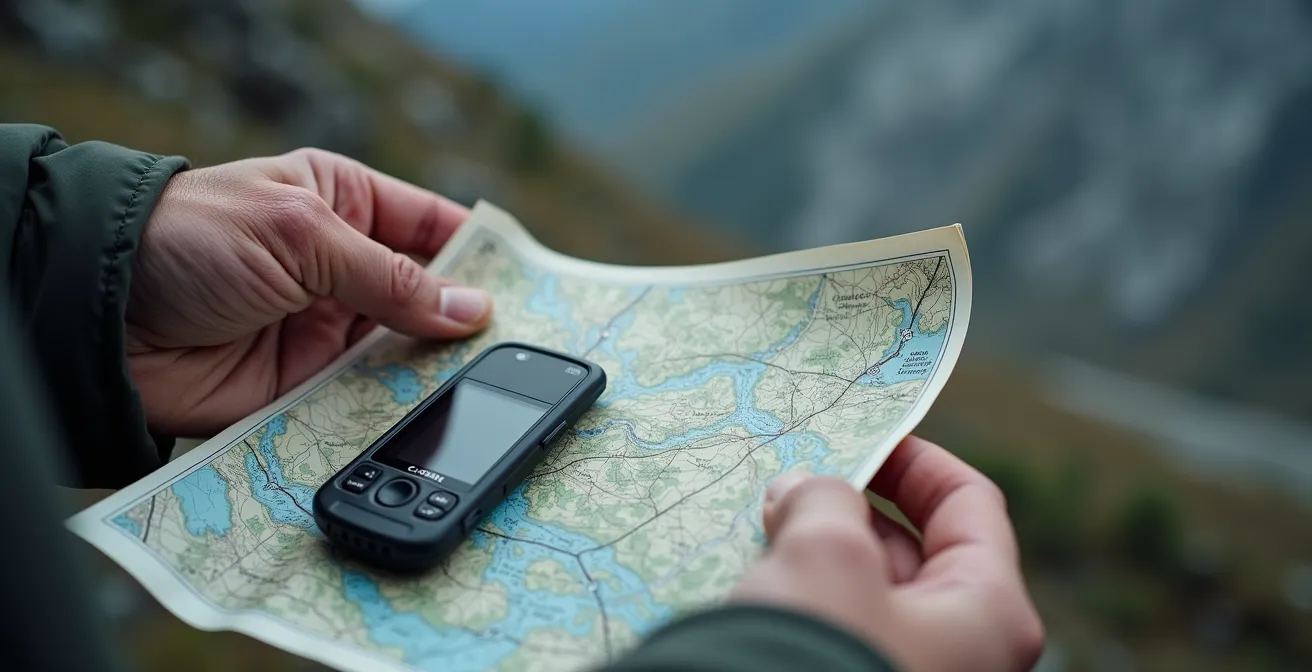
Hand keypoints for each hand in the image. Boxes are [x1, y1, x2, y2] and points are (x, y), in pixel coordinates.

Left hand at [127, 148, 491, 435]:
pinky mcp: (307, 384)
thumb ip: (391, 278)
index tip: (530, 284)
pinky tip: (433, 415)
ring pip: (405, 352)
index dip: (479, 253)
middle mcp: (342, 266)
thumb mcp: (302, 235)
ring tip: (486, 387)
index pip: (431, 225)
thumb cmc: (191, 239)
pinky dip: (397, 408)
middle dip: (466, 319)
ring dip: (435, 369)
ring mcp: (327, 328)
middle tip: (520, 349)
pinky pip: (367, 397)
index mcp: (343, 203)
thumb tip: (473, 310)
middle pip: (428, 296)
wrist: (101, 316)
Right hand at [730, 436, 1043, 671]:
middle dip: (852, 508)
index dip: (917, 459)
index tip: (862, 433)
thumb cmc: (823, 658)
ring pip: (869, 594)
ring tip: (762, 527)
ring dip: (819, 553)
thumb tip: (803, 491)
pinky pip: (839, 631)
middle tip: (793, 480)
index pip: (970, 504)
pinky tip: (754, 578)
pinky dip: (804, 598)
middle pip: (916, 550)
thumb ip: (823, 500)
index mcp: (990, 612)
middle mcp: (962, 651)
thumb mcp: (825, 554)